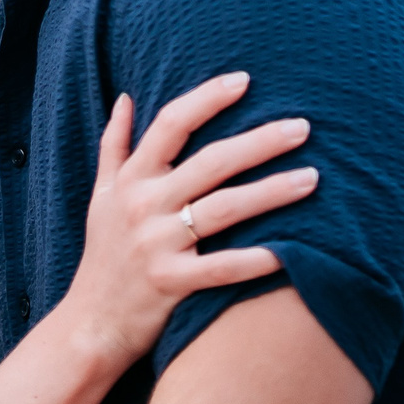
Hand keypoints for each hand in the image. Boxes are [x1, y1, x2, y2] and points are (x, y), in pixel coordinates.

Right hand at [55, 73, 315, 367]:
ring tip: (313, 178)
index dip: (207, 98)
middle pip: (210, 162)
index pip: (170, 124)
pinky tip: (291, 251)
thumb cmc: (103, 255)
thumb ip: (114, 146)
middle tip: (303, 126)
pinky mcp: (171, 284)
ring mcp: (157, 245)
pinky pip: (222, 268)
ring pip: (224, 209)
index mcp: (131, 179)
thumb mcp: (100, 195)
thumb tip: (124, 97)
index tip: (245, 80)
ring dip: (272, 191)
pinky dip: (257, 260)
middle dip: (260, 141)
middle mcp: (143, 205)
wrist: (90, 323)